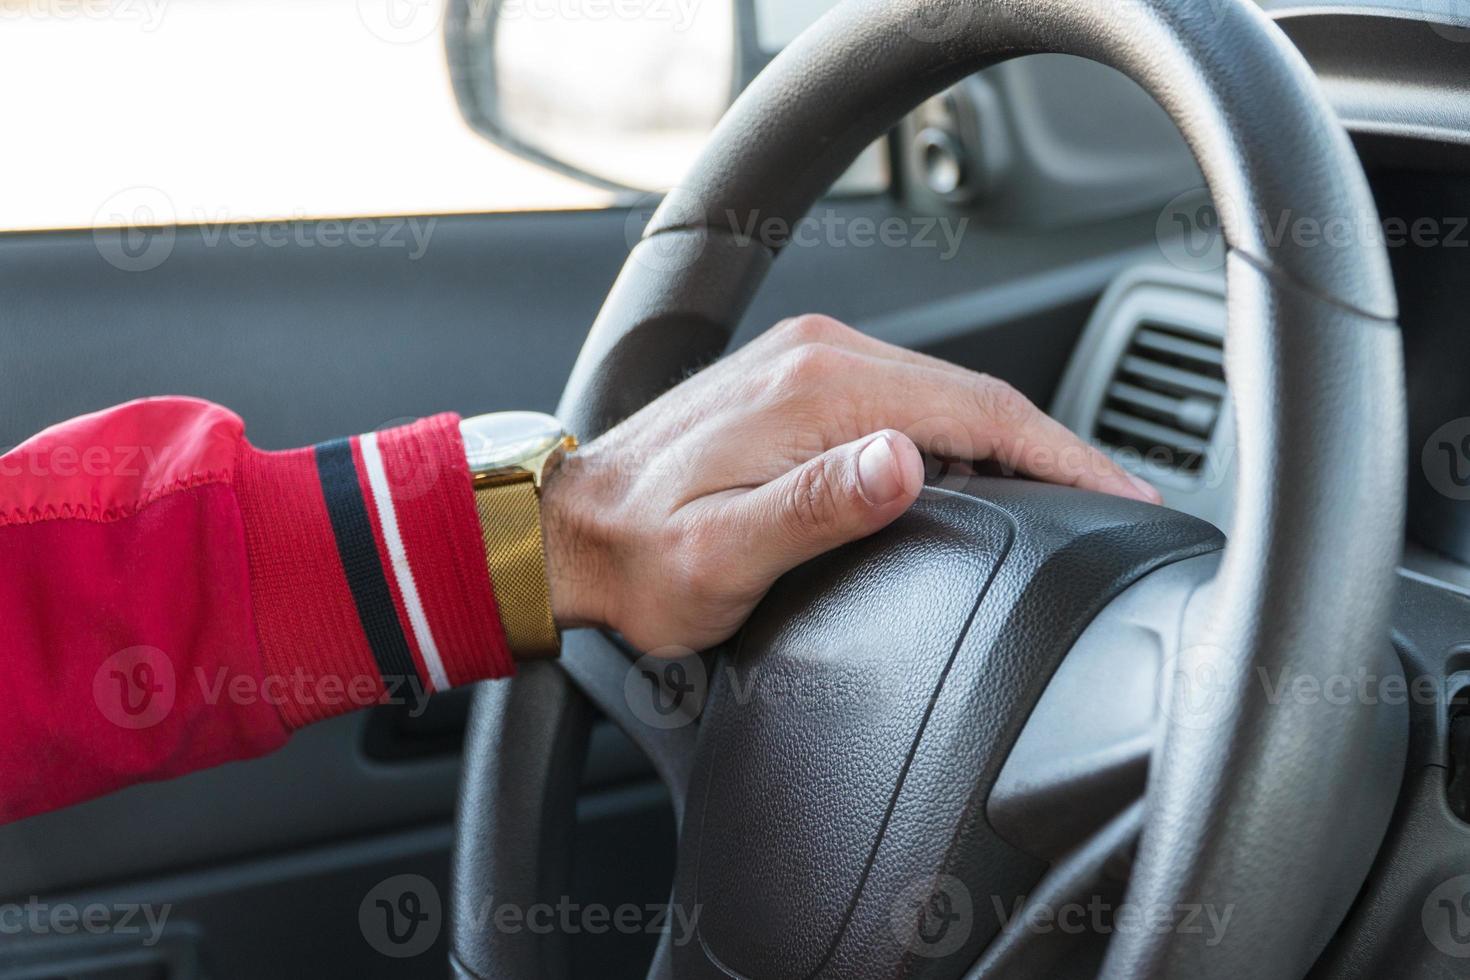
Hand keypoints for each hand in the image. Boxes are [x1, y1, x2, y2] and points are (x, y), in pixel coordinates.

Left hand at [539, 315, 1159, 653]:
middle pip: (972, 393)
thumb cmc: (638, 558)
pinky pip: (907, 393)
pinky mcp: (797, 379)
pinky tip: (983, 463)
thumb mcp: (723, 555)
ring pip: (944, 390)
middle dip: (1052, 444)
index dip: (1060, 454)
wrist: (569, 530)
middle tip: (1117, 499)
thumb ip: (816, 507)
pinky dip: (960, 426)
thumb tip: (905, 463)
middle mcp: (817, 359)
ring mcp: (808, 362)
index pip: (975, 410)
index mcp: (813, 393)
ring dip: (1010, 435)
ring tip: (1069, 487)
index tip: (1119, 494)